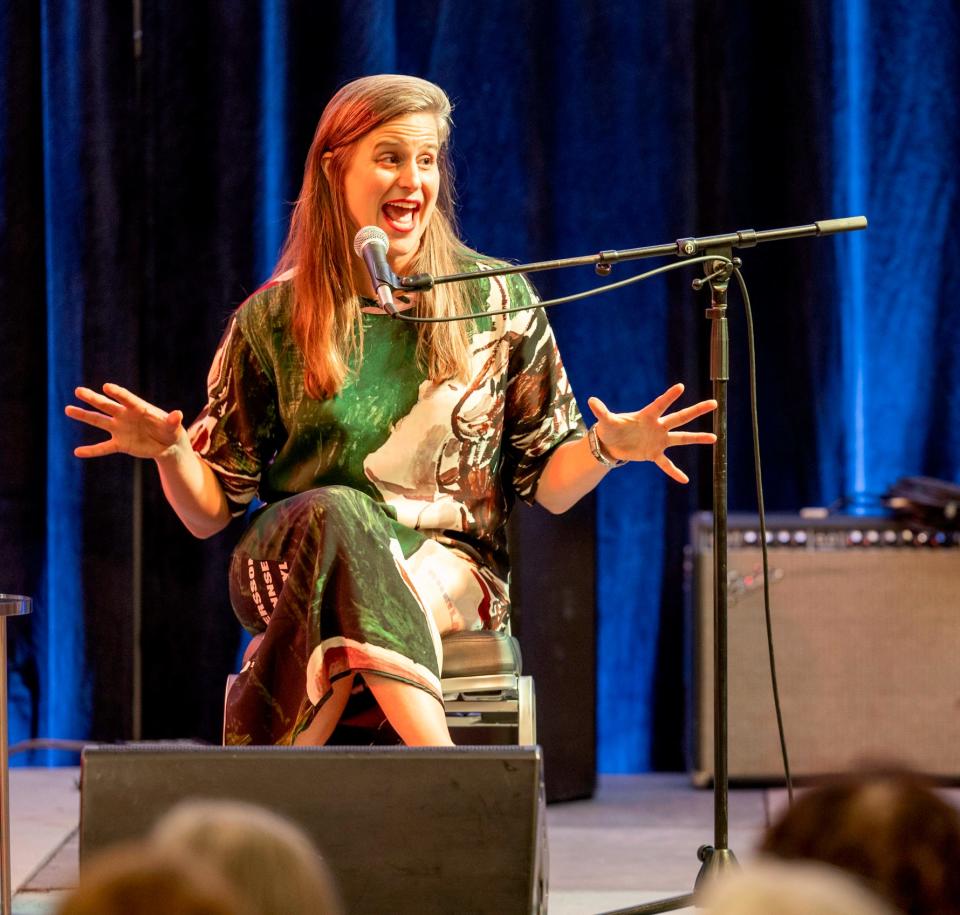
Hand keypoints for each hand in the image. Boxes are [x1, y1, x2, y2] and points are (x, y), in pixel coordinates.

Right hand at [65, 383, 185, 459]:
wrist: (168, 445)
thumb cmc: (171, 430)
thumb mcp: (174, 427)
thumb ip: (173, 421)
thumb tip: (177, 414)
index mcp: (139, 408)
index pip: (127, 399)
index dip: (118, 394)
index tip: (106, 387)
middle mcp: (126, 416)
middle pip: (107, 406)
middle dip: (94, 398)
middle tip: (79, 391)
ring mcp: (120, 429)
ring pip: (99, 421)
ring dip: (84, 415)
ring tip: (68, 409)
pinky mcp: (120, 443)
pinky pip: (103, 448)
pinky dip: (92, 451)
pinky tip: (77, 452)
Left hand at [587, 383, 716, 483]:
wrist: (610, 444)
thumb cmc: (610, 428)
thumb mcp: (606, 421)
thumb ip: (601, 411)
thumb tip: (590, 401)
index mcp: (646, 416)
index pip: (660, 404)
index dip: (669, 396)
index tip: (680, 386)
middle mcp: (657, 426)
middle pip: (679, 417)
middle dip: (696, 411)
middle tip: (713, 403)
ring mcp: (658, 440)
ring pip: (681, 438)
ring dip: (697, 438)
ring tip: (714, 438)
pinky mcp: (654, 454)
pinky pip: (666, 464)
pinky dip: (674, 472)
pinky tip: (684, 480)